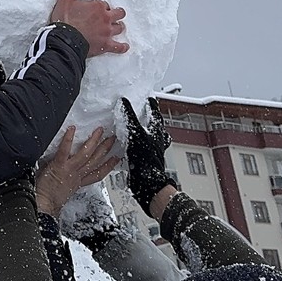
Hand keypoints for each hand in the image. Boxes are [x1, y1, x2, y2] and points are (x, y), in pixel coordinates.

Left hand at [35, 126, 118, 217]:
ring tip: (100, 131)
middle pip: (95, 160)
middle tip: (113, 138)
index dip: (108, 166)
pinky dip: (69, 139)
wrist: (43, 205)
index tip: (116, 158)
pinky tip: (72, 130)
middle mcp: (77, 175)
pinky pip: (65, 150)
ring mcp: (69, 169)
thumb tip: (66, 173)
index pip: (97, 173)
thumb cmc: (49, 199)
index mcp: (78, 182)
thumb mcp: (64, 191)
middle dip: (105, 148)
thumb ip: (68, 181)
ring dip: (94, 141)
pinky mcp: (59, 165)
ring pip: (86, 154)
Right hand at [48, 0, 128, 57]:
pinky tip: (125, 46)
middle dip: (117, 13)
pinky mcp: (105, 45)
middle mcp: (105, 18)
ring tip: (118, 26)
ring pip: (119, 28)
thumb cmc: (65, 20)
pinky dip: (122, 47)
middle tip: (113, 14)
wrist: (64, 40)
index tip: (95, 9)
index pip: (104, 4)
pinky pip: (118, 47)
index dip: (100, 6)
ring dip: (118, 27)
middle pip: (118, 13)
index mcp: (97, 6)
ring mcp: (107, 32)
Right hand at [121, 97, 176, 217]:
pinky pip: (143, 147)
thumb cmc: (145, 158)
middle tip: (146, 113)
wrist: (146, 181)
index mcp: (157, 132)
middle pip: (156, 126)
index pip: (155, 114)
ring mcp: (153, 150)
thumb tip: (124, 102)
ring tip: (139, 129)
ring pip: (152, 137)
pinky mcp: (146, 159)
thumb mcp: (135, 132)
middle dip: (151, 119)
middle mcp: (157, 141)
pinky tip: (131, 146)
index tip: (149, 99)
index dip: (152, 106)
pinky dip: (137, 144)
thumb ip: (129, 116)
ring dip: (145, 132)